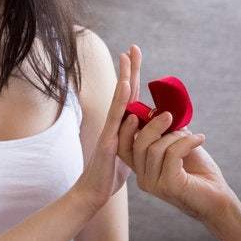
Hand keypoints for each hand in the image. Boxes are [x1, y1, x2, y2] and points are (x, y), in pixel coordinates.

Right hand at [74, 45, 142, 212]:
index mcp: (121, 125)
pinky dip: (121, 101)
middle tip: (133, 47)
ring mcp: (108, 130)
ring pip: (118, 100)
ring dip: (124, 78)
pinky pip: (116, 118)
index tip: (136, 55)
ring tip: (128, 59)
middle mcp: (113, 123)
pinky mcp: (107, 141)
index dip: (133, 76)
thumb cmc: (109, 175)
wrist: (93, 193)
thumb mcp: (129, 153)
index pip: (130, 96)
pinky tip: (126, 87)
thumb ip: (136, 139)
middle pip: (123, 91)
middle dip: (128, 69)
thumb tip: (147, 131)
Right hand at [117, 88, 234, 222]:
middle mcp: (144, 179)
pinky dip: (187, 142)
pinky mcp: (169, 185)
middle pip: (138, 144)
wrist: (218, 197)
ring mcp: (154, 184)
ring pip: (155, 148)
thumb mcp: (179, 146)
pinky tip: (200, 139)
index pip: (123, 148)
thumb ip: (166, 132)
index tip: (137, 113)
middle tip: (170, 115)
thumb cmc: (200, 172)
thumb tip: (161, 111)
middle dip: (153, 125)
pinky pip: (172, 154)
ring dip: (176, 136)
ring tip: (192, 136)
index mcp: (143, 169)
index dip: (126, 130)